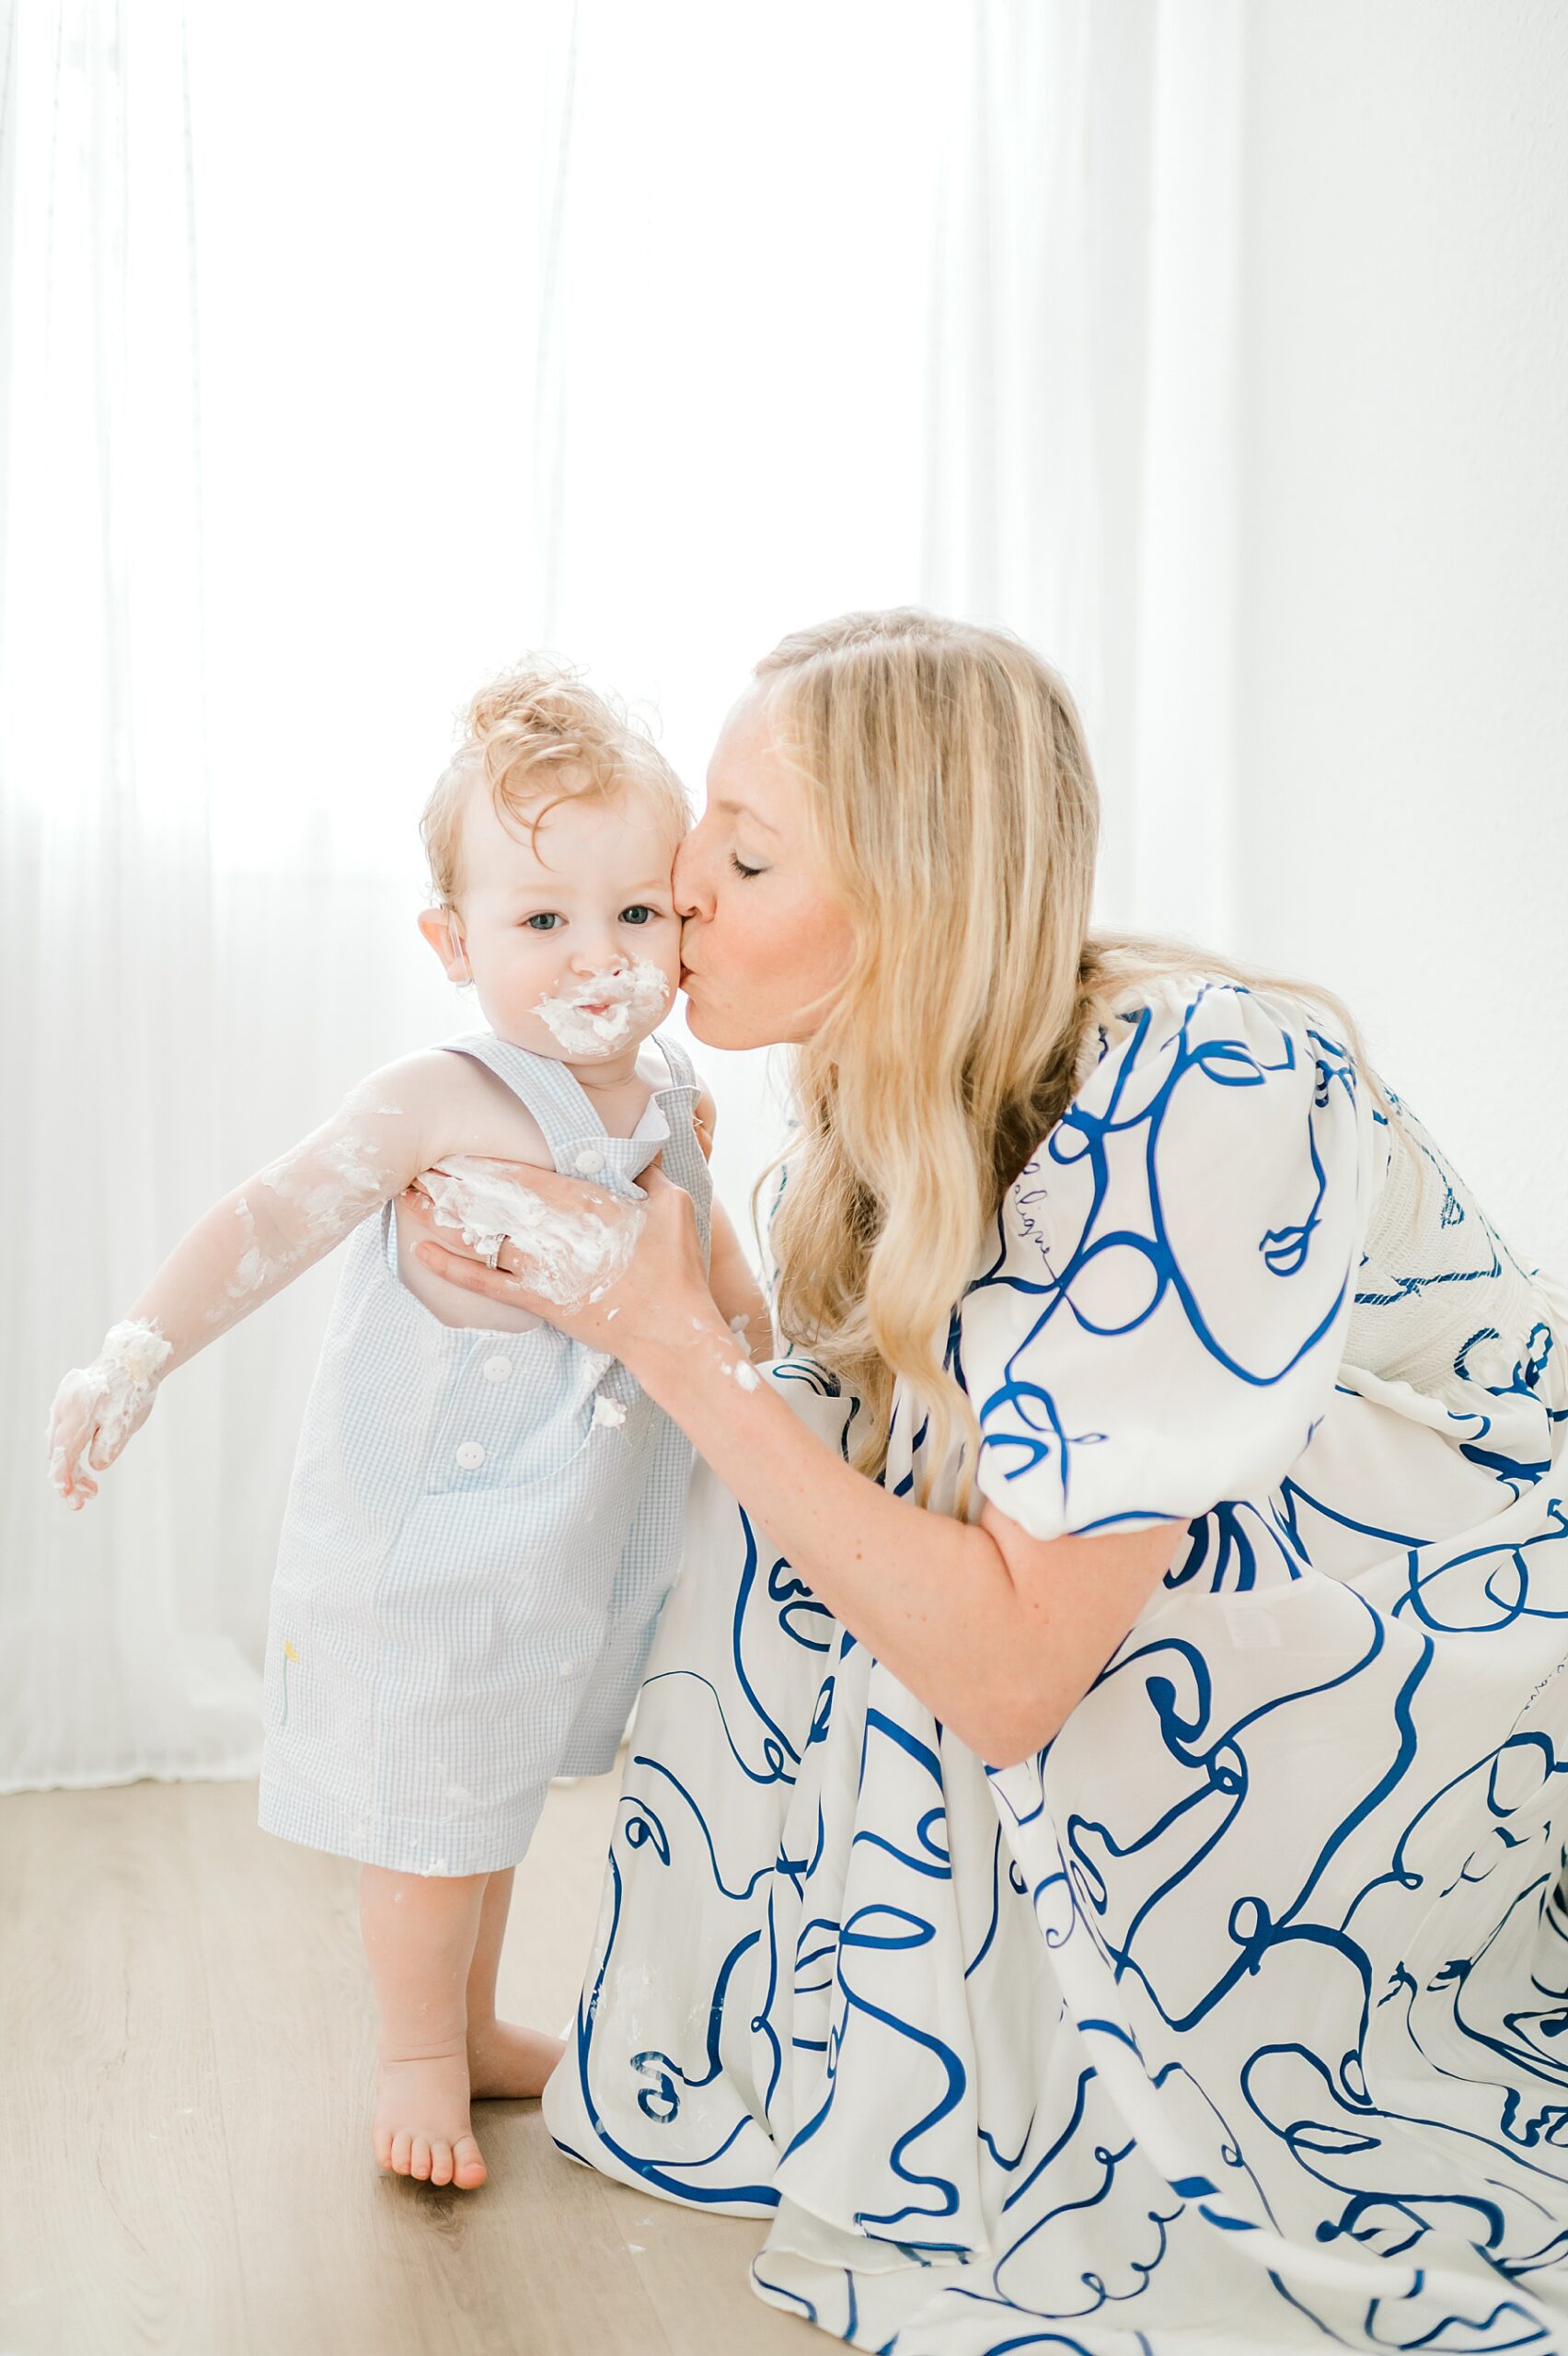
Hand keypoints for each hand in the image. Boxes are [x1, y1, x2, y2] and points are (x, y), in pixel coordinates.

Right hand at [47, 1361, 157, 1509]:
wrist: (133, 1359)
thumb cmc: (132, 1390)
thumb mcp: (125, 1422)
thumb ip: (108, 1446)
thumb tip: (95, 1467)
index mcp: (76, 1412)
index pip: (63, 1452)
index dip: (64, 1478)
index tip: (71, 1498)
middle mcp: (63, 1407)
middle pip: (57, 1451)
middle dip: (68, 1479)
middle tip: (85, 1500)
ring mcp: (62, 1404)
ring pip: (58, 1443)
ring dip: (71, 1467)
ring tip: (91, 1488)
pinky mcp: (68, 1403)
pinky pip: (63, 1433)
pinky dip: (72, 1451)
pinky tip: (84, 1466)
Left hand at [402, 1158, 726, 1371]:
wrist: (668, 1331)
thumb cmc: (675, 1268)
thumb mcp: (672, 1204)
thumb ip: (649, 1174)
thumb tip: (642, 1154)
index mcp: (579, 1202)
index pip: (517, 1176)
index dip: (480, 1163)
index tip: (452, 1149)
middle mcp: (548, 1232)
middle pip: (487, 1201)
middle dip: (449, 1183)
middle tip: (416, 1165)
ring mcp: (537, 1268)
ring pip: (477, 1236)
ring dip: (440, 1215)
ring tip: (409, 1196)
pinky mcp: (535, 1300)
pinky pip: (483, 1281)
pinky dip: (450, 1267)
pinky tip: (423, 1251)